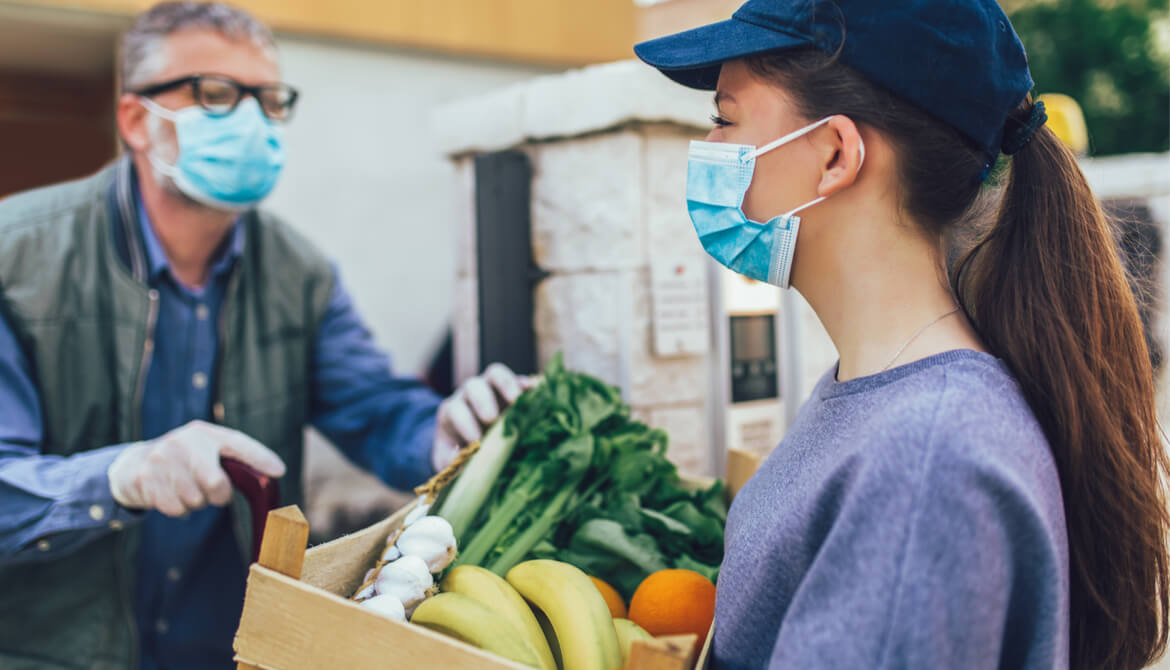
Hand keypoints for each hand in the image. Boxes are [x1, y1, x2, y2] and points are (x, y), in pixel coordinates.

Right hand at [107, 420, 285, 516]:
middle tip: (214, 492)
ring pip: (196, 500)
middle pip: (216, 484)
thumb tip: (275, 473)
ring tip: (187, 488)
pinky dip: (179, 508)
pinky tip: (171, 494)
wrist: (134, 464)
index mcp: (204, 433)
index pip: (238, 443)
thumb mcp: (205, 450)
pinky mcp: (146, 479)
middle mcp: (183, 442)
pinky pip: (176, 508)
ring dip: (196, 502)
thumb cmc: (183, 460)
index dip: (260, 458)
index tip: (280, 471)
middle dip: (219, 496)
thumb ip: (234, 459)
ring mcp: (161, 460)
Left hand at [432, 363, 533, 470]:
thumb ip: (448, 459)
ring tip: (517, 400)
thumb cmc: (457, 449)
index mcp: (452, 411)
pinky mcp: (511, 389)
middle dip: (482, 400)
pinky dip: (526, 384)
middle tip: (492, 419)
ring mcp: (491, 389)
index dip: (465, 423)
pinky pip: (518, 379)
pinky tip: (535, 391)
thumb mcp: (447, 457)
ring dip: (506, 384)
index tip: (475, 440)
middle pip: (473, 385)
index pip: (456, 409)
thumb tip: (457, 460)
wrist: (469, 439)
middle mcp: (470, 394)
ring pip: (495, 374)